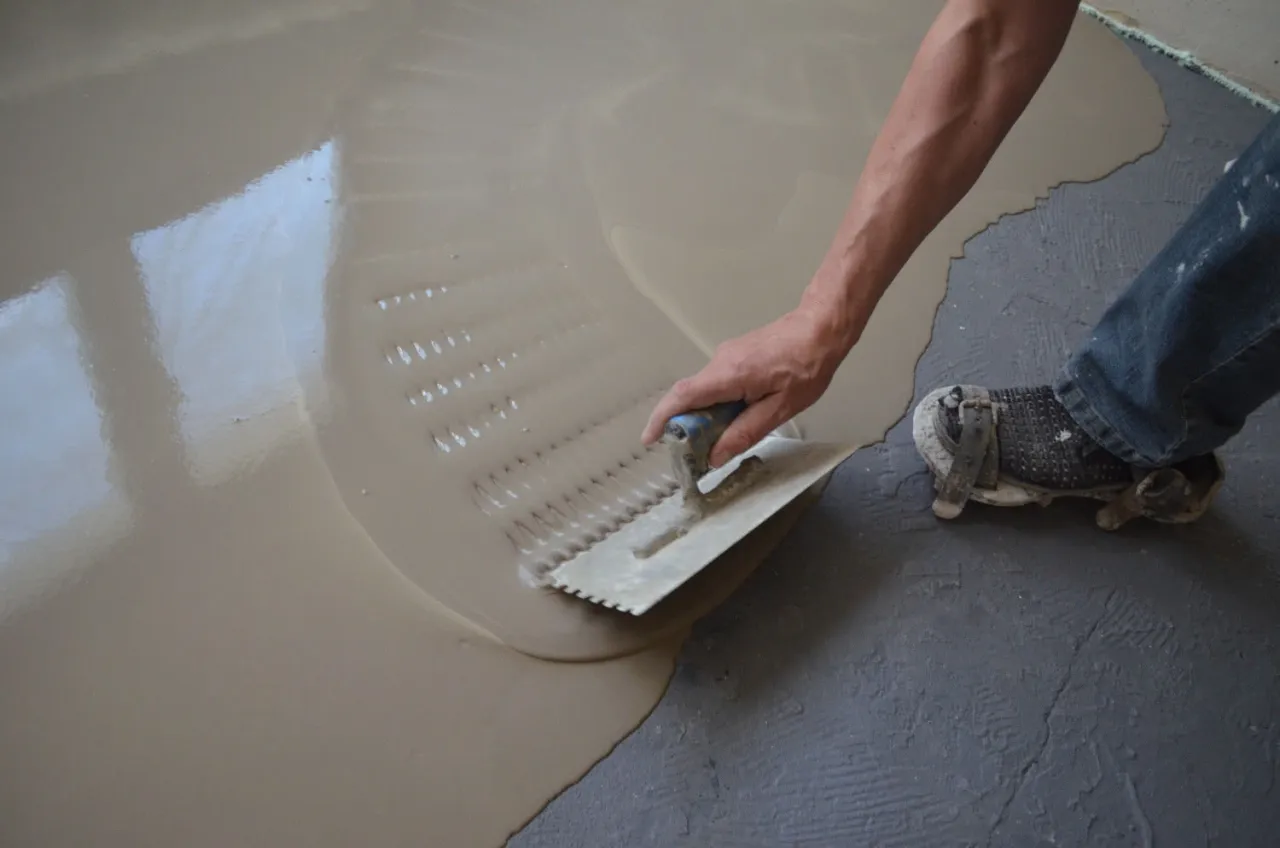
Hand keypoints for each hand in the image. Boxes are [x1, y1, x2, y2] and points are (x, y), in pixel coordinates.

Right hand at [641, 304, 854, 467]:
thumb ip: (746, 432)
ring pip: (703, 391)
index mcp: (729, 375)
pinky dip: (716, 403)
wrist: (821, 327)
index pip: (682, 396)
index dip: (661, 418)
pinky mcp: (734, 355)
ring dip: (705, 416)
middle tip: (696, 454)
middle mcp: (720, 362)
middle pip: (689, 397)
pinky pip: (715, 383)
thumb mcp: (780, 408)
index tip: (650, 439)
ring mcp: (726, 355)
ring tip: (723, 439)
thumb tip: (716, 456)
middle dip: (686, 427)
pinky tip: (737, 416)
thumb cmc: (807, 366)